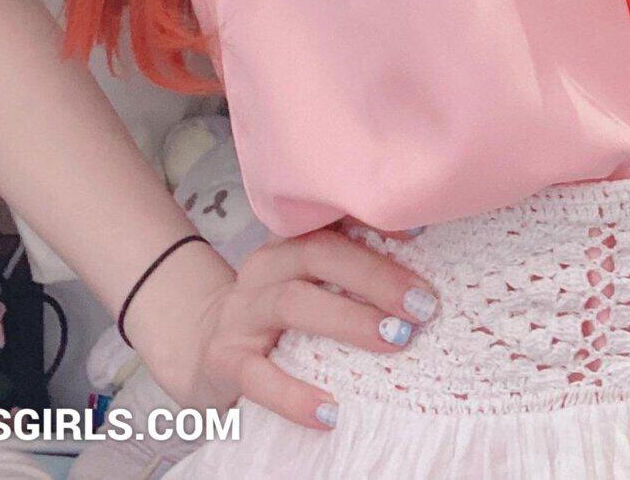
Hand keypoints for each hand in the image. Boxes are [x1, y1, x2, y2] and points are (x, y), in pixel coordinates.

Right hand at [153, 219, 439, 430]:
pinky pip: (259, 377)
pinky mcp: (224, 359)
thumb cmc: (280, 314)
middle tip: (422, 304)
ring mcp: (241, 311)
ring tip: (396, 340)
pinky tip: (330, 412)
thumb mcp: (309, 282)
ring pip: (293, 303)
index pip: (332, 216)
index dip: (375, 219)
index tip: (422, 233)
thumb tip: (425, 281)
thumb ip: (352, 270)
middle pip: (318, 253)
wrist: (204, 346)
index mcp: (289, 240)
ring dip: (349, 320)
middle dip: (375, 275)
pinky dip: (295, 396)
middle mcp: (264, 265)